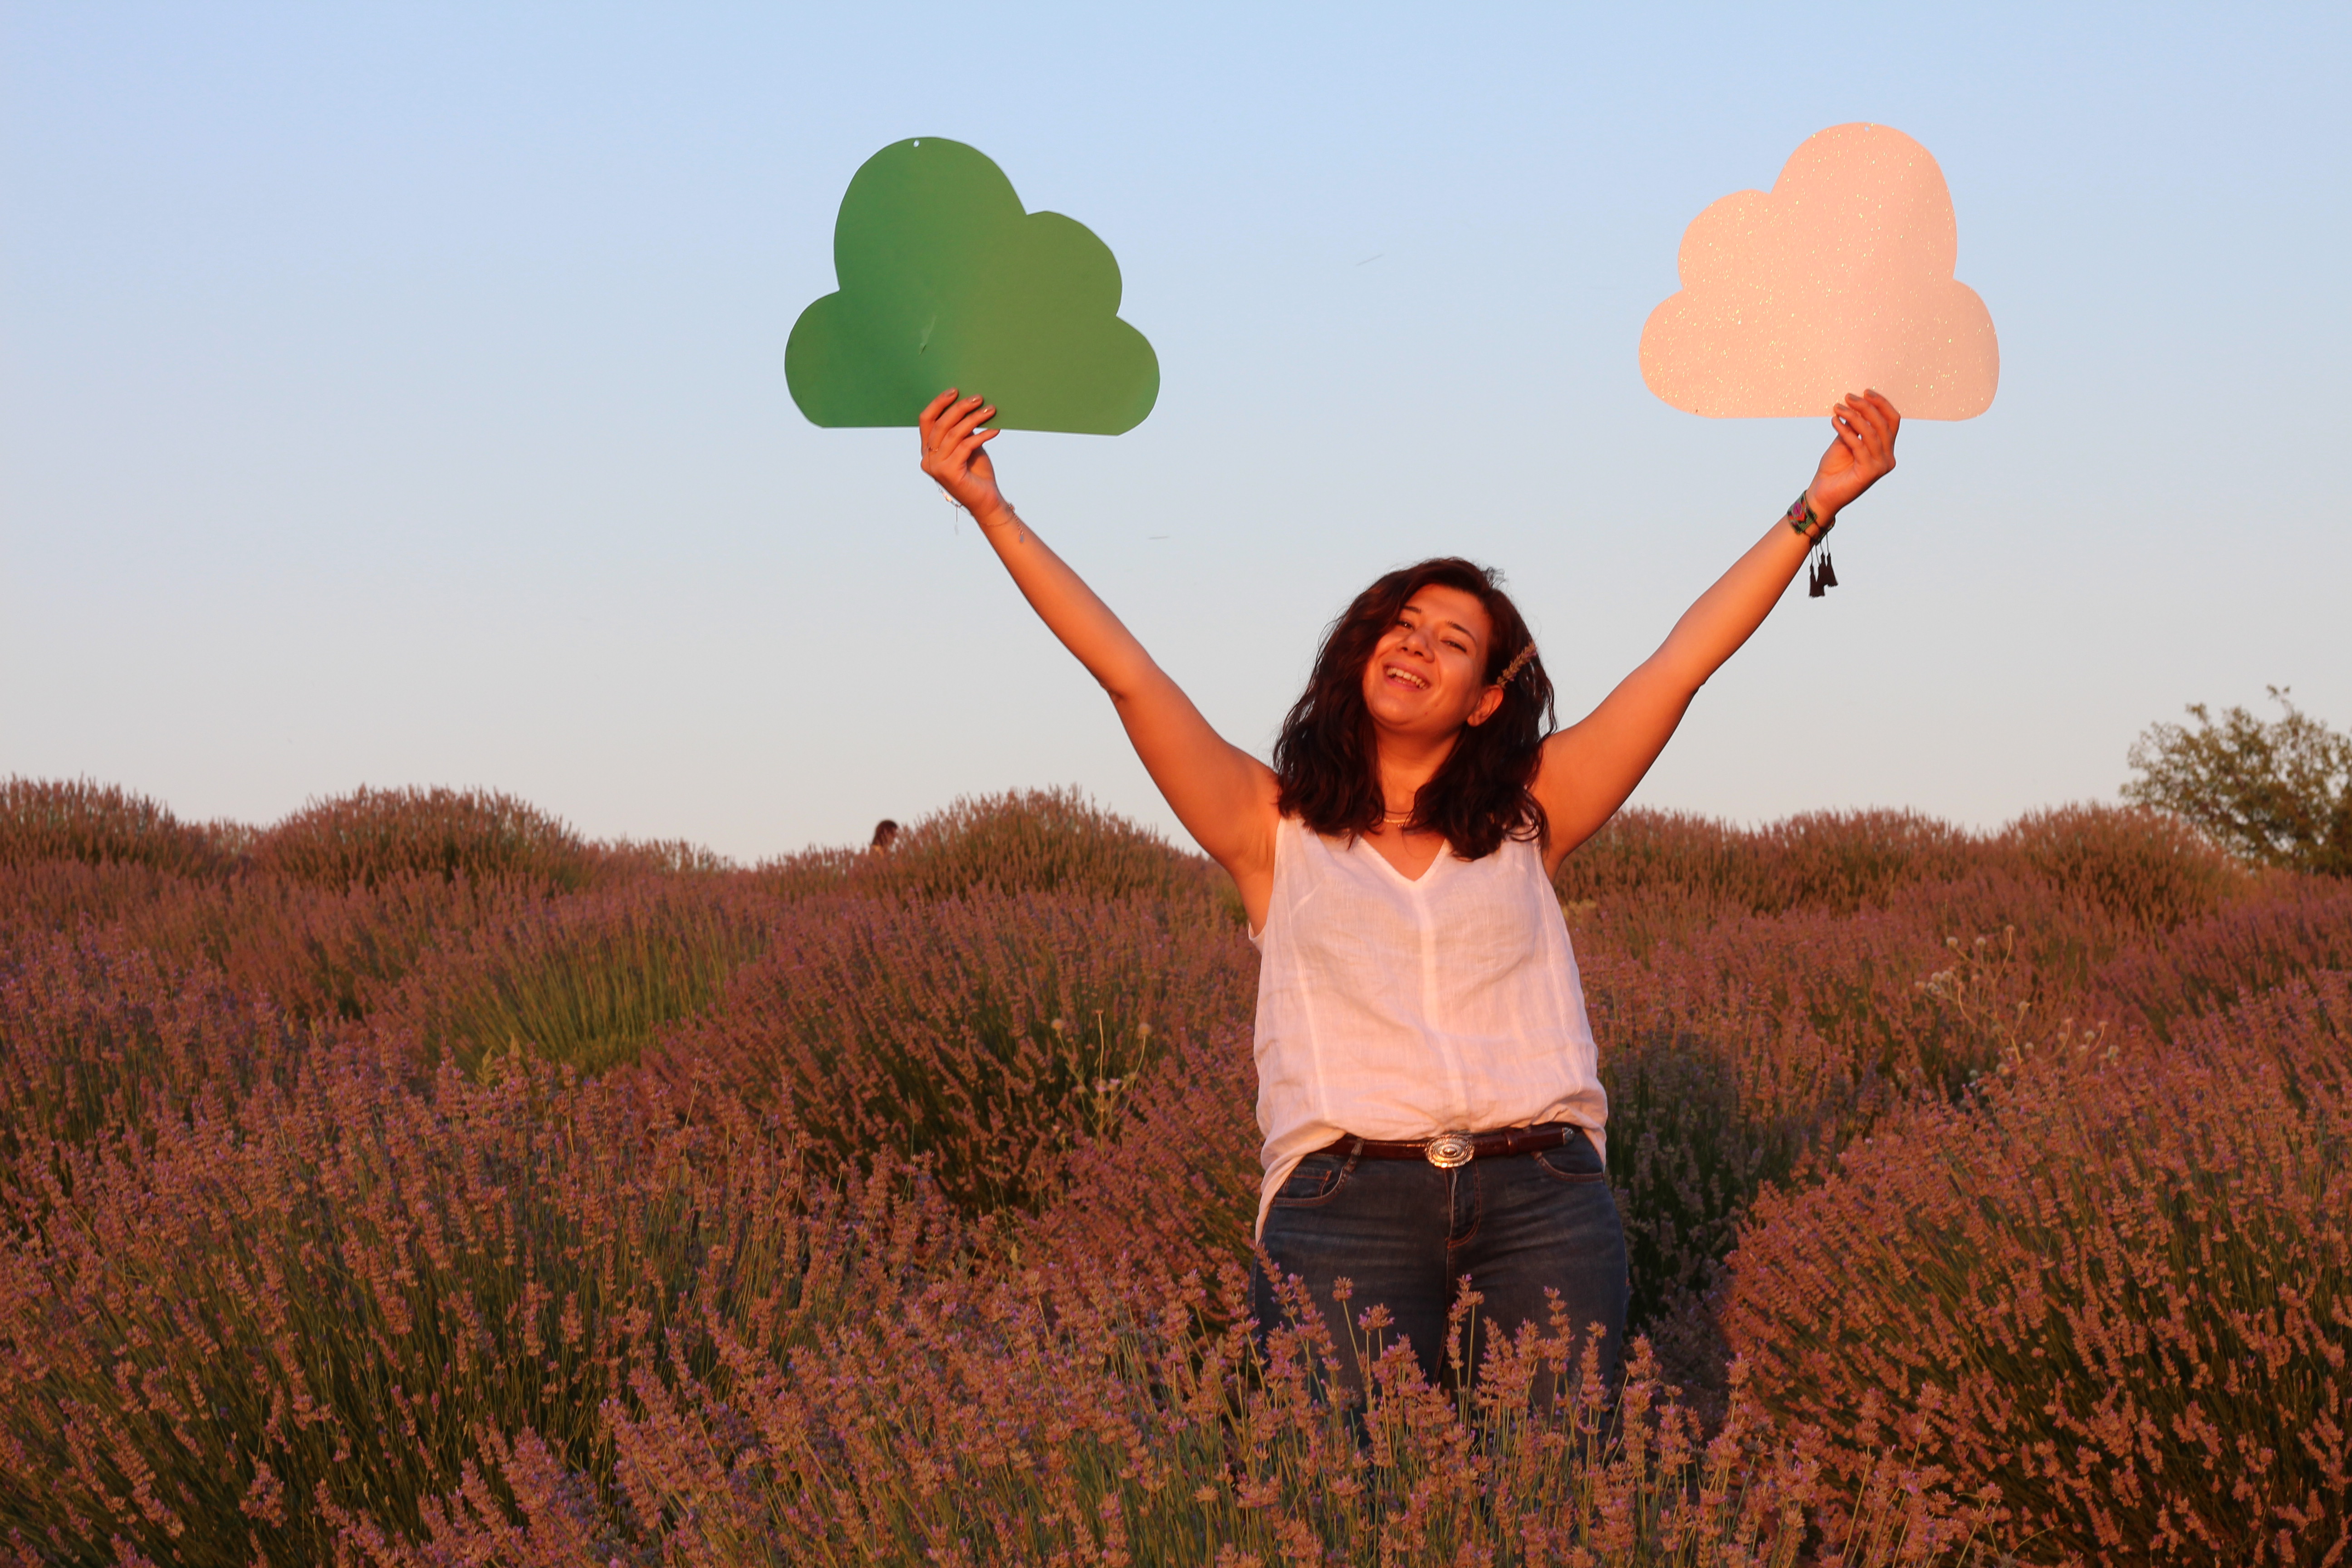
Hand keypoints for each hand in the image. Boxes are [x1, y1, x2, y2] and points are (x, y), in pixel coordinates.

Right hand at [919, 389, 1009, 520]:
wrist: (986, 502)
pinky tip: (995, 430)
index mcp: (928, 450)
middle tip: (979, 398)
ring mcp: (936, 467)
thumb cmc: (977, 472)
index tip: (955, 391)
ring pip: (954, 433)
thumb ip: (961, 429)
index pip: (926, 420)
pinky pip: (965, 446)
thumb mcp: (967, 445)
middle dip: (960, 407)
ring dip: (974, 419)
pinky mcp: (949, 473)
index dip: (939, 403)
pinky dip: (981, 435)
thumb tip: (968, 403)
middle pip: (941, 424)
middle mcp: (927, 458)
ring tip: (991, 410)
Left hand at [1803, 390, 1900, 521]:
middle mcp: (1888, 458)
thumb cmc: (1833, 469)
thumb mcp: (1845, 441)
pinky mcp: (1870, 472)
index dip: (1881, 404)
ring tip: (1838, 407)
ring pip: (1872, 433)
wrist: (1822, 494)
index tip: (1865, 392)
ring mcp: (1881, 466)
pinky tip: (1834, 422)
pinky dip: (1846, 431)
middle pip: (1884, 424)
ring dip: (1853, 416)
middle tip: (1848, 397)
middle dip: (1867, 407)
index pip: (1892, 421)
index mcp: (1886, 449)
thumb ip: (1854, 426)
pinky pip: (1859, 445)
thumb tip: (1856, 403)